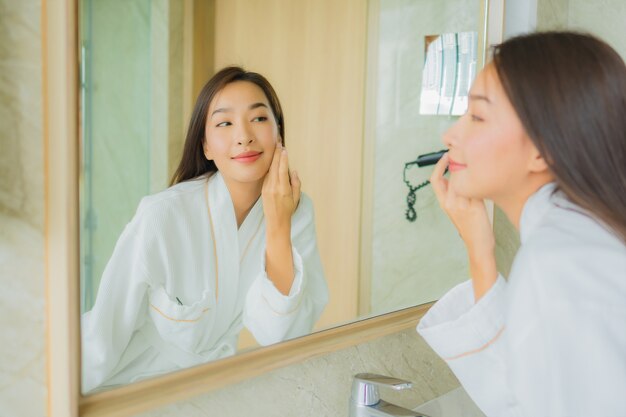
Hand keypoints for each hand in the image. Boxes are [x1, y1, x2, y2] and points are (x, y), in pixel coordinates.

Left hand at [262, 142, 300, 232]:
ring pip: (270, 170)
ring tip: (276, 149)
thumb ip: (296, 184)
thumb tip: (294, 171)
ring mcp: (267, 188)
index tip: (284, 150)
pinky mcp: (263, 189)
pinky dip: (271, 168)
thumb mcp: (297, 198)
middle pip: (274, 167)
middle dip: (276, 154)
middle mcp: (274, 187)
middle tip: (278, 143)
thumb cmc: (288, 210)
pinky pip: (267, 176)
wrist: (276, 221)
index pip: (282, 170)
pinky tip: (273, 162)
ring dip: (273, 159)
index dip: (283, 159)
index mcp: (283, 189)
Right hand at [430, 153, 496, 299]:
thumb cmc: (471, 228)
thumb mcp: (458, 210)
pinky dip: (479, 180)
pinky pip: (474, 188)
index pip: (435, 180)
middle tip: (463, 153)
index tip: (446, 156)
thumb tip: (460, 178)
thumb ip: (456, 195)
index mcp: (444, 203)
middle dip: (454, 162)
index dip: (439, 166)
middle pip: (448, 175)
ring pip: (462, 180)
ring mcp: (461, 204)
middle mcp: (450, 203)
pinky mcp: (474, 207)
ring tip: (477, 163)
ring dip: (468, 169)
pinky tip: (487, 176)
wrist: (478, 245)